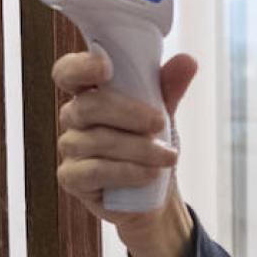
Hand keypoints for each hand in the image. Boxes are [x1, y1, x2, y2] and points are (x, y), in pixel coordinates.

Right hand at [53, 48, 198, 256]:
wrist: (155, 195)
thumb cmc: (150, 146)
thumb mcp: (163, 114)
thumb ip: (169, 88)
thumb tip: (188, 61)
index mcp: (90, 93)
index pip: (68, 73)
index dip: (80, 67)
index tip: (106, 67)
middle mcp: (74, 117)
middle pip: (88, 106)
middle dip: (128, 113)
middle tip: (160, 123)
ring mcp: (70, 148)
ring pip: (97, 141)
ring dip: (138, 149)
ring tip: (168, 157)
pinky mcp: (72, 178)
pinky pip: (94, 171)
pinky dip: (126, 172)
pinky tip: (149, 174)